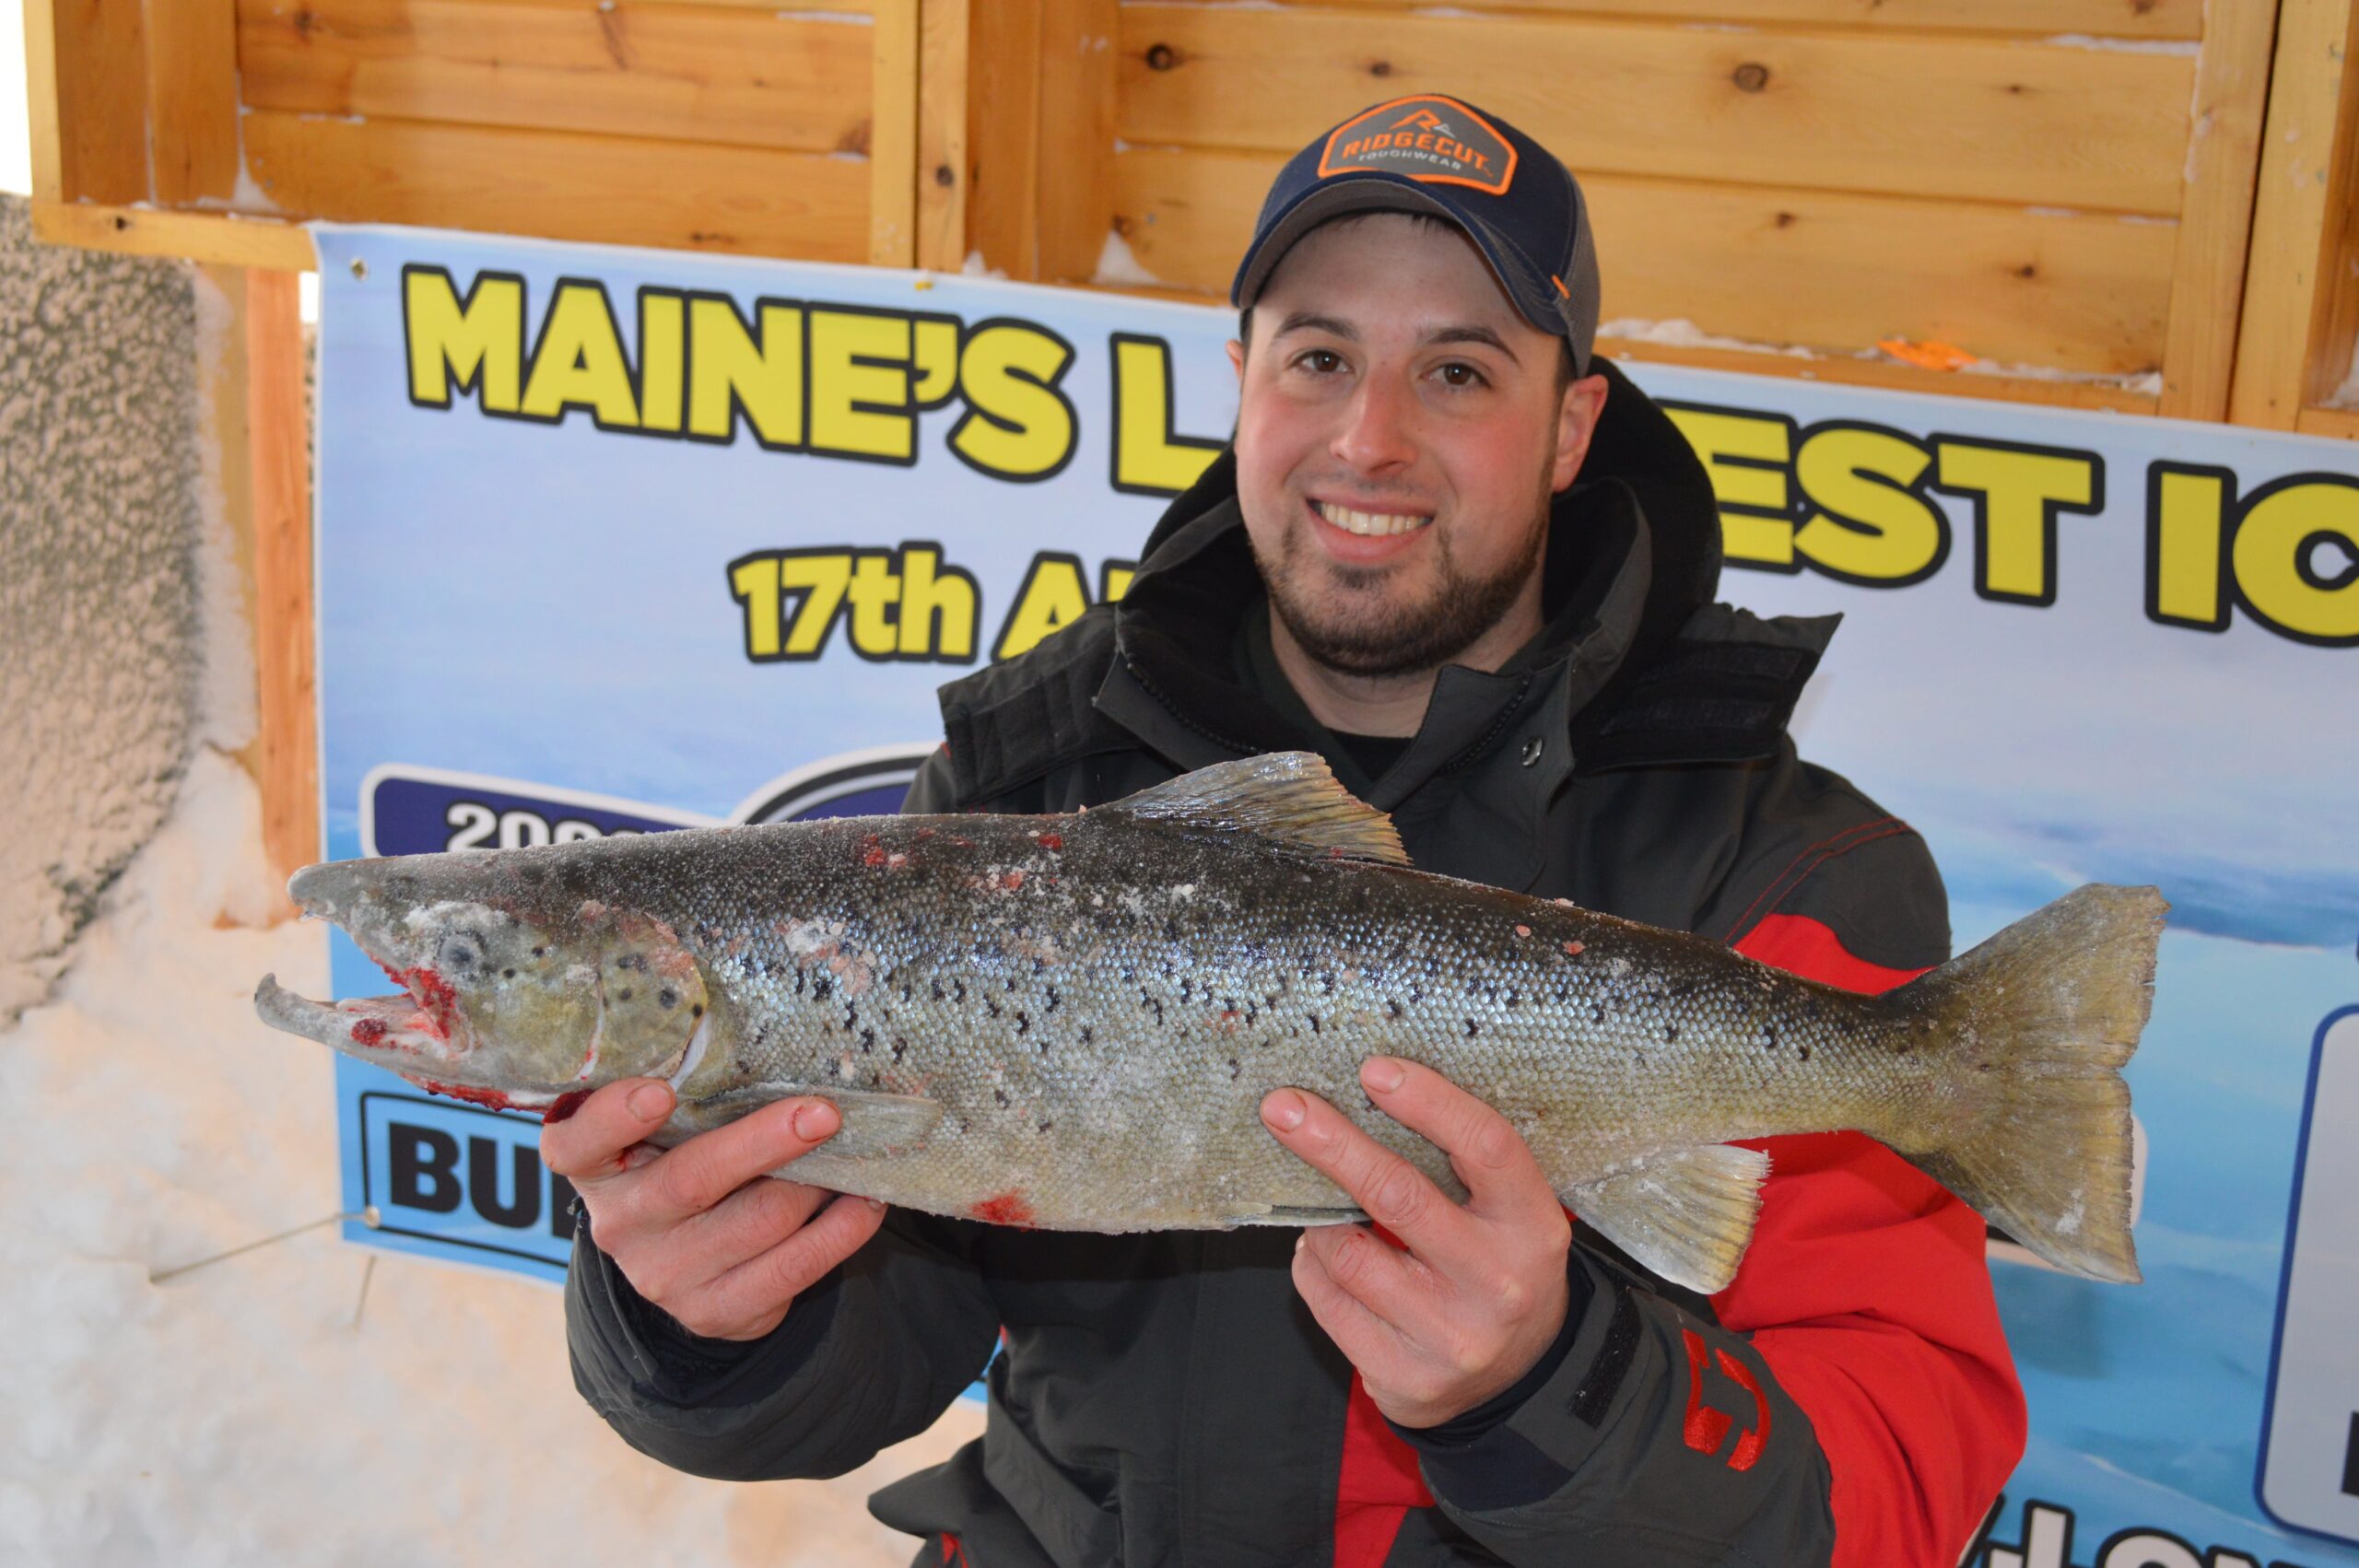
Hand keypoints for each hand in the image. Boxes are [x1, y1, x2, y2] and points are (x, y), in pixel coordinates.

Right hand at [541, 1078, 887, 1340]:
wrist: (685, 1265)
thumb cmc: (679, 1163)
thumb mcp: (662, 1132)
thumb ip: (690, 1097)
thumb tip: (776, 1047)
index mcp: (594, 1167)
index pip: (579, 1142)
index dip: (614, 1117)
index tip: (659, 1092)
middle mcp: (621, 1224)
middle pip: (693, 1180)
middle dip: (764, 1143)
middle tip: (822, 1113)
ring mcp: (665, 1275)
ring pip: (760, 1219)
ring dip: (817, 1181)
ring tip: (853, 1150)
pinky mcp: (715, 1311)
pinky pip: (794, 1266)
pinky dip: (841, 1229)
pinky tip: (865, 1201)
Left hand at [1260, 1057, 1572, 1427]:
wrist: (1520, 1378)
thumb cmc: (1497, 1267)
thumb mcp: (1508, 1214)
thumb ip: (1459, 1166)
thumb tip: (1364, 1098)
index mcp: (1532, 1226)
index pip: (1485, 1147)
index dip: (1428, 1101)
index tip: (1373, 1070)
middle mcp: (1497, 1283)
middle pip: (1398, 1196)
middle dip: (1333, 1144)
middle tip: (1284, 1108)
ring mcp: (1450, 1337)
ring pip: (1348, 1253)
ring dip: (1321, 1221)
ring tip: (1325, 1210)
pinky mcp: (1406, 1378)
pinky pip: (1328, 1300)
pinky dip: (1314, 1267)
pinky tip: (1328, 1258)